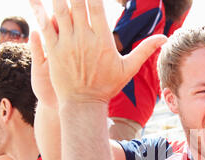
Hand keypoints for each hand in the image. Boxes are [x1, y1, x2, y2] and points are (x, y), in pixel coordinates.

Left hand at [29, 0, 166, 106]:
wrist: (83, 104)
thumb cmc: (107, 86)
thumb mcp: (129, 68)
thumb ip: (145, 50)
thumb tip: (165, 38)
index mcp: (103, 39)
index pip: (96, 5)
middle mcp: (84, 37)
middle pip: (77, 3)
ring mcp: (67, 43)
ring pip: (59, 10)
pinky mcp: (53, 50)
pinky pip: (44, 25)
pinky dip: (38, 9)